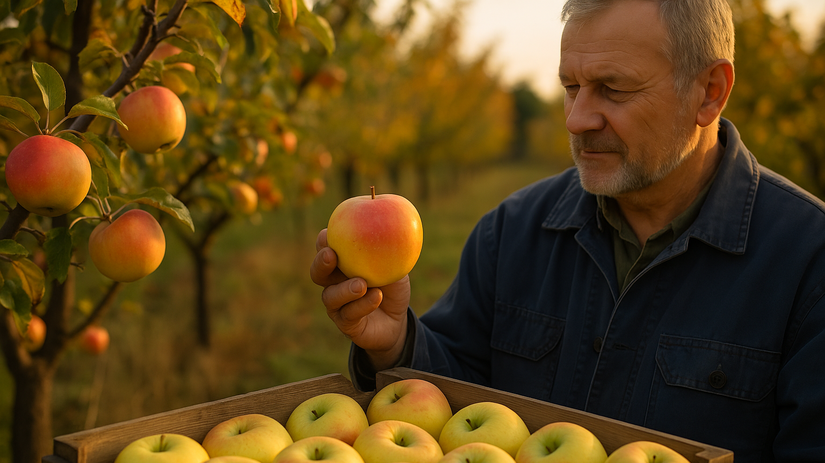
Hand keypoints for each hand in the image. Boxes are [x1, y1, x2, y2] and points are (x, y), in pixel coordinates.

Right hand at [310, 229, 410, 369]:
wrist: (397, 320)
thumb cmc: (392, 287)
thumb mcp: (396, 266)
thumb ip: (391, 249)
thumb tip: (396, 225)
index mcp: (341, 264)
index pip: (326, 249)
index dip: (324, 241)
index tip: (329, 233)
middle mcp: (333, 283)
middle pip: (317, 272)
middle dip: (321, 263)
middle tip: (331, 255)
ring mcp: (337, 305)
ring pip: (330, 296)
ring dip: (345, 289)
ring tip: (361, 284)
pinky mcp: (345, 323)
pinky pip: (349, 314)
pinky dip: (363, 304)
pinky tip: (376, 297)